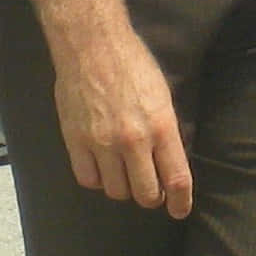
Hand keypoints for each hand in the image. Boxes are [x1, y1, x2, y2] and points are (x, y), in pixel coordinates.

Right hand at [51, 24, 193, 218]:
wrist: (91, 45)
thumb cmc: (132, 64)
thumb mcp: (162, 96)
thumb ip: (167, 132)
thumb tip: (172, 162)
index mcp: (161, 126)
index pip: (176, 179)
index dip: (180, 202)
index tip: (179, 210)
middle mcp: (133, 140)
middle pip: (146, 193)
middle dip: (151, 195)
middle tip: (149, 187)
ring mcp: (102, 143)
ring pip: (116, 191)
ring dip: (123, 187)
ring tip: (123, 172)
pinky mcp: (75, 141)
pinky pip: (88, 179)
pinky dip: (97, 179)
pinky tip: (101, 166)